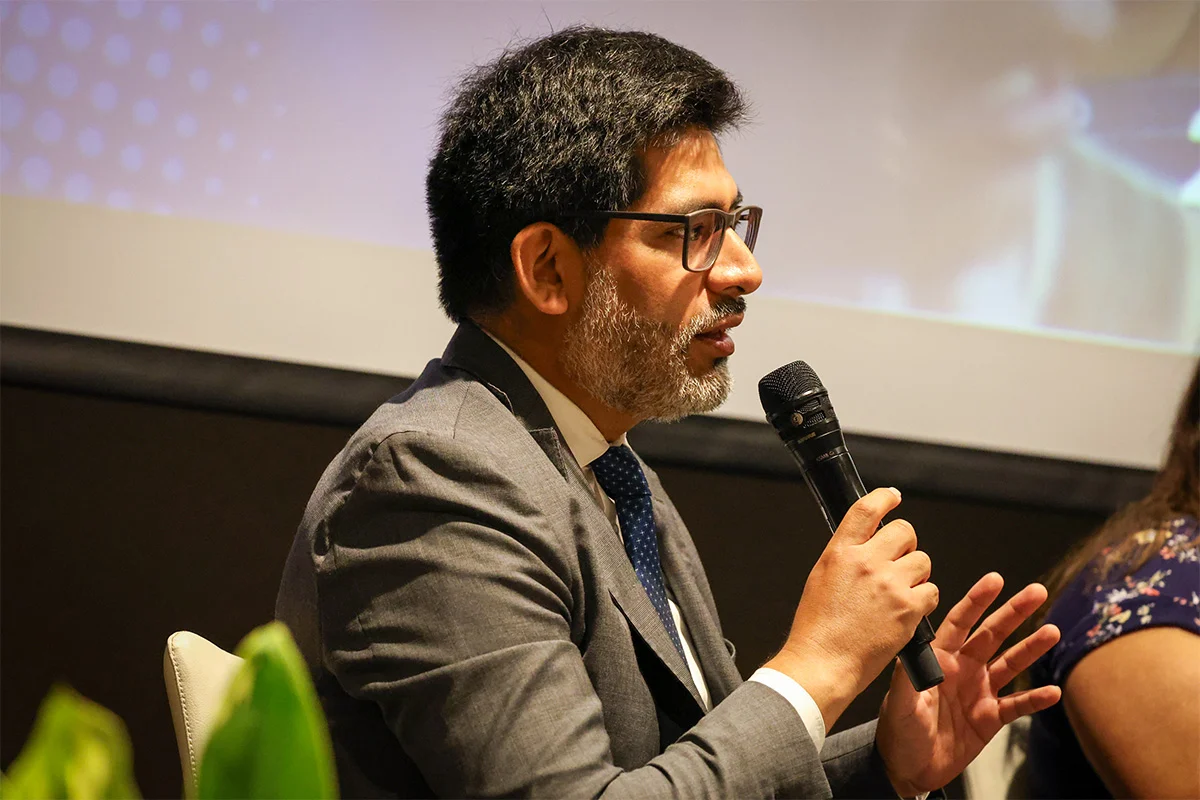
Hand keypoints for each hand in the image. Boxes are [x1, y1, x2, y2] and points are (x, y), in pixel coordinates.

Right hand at [766, 488, 938, 727]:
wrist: (823, 662)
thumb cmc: (817, 629)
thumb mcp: (821, 578)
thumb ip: (846, 557)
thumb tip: (867, 545)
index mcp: (840, 551)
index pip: (867, 509)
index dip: (884, 497)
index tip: (893, 497)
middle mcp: (867, 562)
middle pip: (904, 531)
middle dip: (906, 544)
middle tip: (899, 561)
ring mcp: (890, 584)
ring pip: (922, 561)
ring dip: (916, 575)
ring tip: (899, 594)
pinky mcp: (909, 608)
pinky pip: (931, 590)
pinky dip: (923, 600)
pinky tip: (906, 612)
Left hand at [877, 573, 1061, 796]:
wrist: (907, 769)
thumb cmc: (897, 732)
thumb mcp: (899, 703)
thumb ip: (909, 677)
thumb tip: (914, 650)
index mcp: (938, 659)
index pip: (960, 622)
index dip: (977, 600)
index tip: (995, 580)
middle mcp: (962, 669)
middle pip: (992, 634)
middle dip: (1014, 613)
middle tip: (1037, 592)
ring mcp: (978, 692)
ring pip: (1010, 664)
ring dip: (1031, 648)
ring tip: (1052, 632)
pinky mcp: (990, 719)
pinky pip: (1017, 705)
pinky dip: (1035, 698)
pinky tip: (1053, 691)